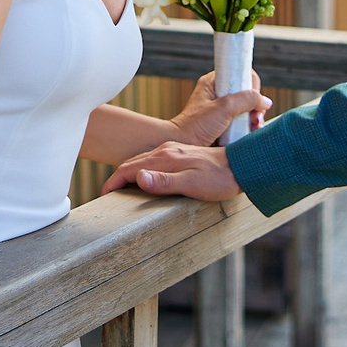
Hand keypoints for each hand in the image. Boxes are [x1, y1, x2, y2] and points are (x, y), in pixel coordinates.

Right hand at [100, 139, 241, 200]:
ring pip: (143, 160)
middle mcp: (167, 151)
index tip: (104, 195)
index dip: (114, 182)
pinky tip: (147, 179)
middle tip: (108, 195)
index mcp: (165, 158)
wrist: (242, 166)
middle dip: (117, 178)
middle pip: (133, 162)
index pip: (130, 168)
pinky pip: (155, 161)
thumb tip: (138, 178)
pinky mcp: (182, 155)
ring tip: (122, 189)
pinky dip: (143, 170)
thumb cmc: (219, 179)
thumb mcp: (192, 184)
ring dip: (130, 173)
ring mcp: (175, 151)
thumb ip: (165, 181)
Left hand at [166, 68, 269, 144]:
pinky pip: (243, 123)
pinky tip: (251, 134)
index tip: (252, 100)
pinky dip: (249, 128)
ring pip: (247, 110)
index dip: (251, 85)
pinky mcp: (225, 125)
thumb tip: (266, 101)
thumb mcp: (223, 109)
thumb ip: (246, 100)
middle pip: (247, 94)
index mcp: (214, 83)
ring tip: (254, 128)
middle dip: (255, 106)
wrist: (182, 146)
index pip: (240, 74)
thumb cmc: (195, 126)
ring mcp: (222, 111)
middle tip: (255, 118)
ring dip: (254, 119)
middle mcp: (219, 95)